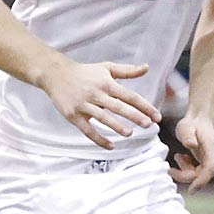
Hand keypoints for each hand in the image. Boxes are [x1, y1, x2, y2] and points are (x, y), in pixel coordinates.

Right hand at [38, 59, 159, 149]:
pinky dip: (99, 139)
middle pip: (119, 106)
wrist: (56, 74)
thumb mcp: (106, 68)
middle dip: (135, 116)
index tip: (157, 116)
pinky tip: (111, 145)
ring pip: (103, 118)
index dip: (144, 106)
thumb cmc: (85, 72)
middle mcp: (96, 94)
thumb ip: (127, 71)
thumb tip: (147, 68)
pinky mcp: (73, 115)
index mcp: (107, 83)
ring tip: (129, 133)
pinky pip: (87, 130)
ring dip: (116, 126)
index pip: (129, 96)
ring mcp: (84, 105)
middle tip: (149, 125)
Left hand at [170, 114, 213, 190]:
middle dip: (184, 174)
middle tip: (171, 167)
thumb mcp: (185, 127)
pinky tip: (184, 158)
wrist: (200, 121)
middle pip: (202, 175)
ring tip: (179, 156)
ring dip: (186, 170)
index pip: (209, 169)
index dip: (201, 181)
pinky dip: (188, 169)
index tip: (191, 191)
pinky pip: (199, 174)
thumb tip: (190, 145)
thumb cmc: (192, 124)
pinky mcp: (211, 164)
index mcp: (212, 149)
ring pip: (199, 176)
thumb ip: (187, 136)